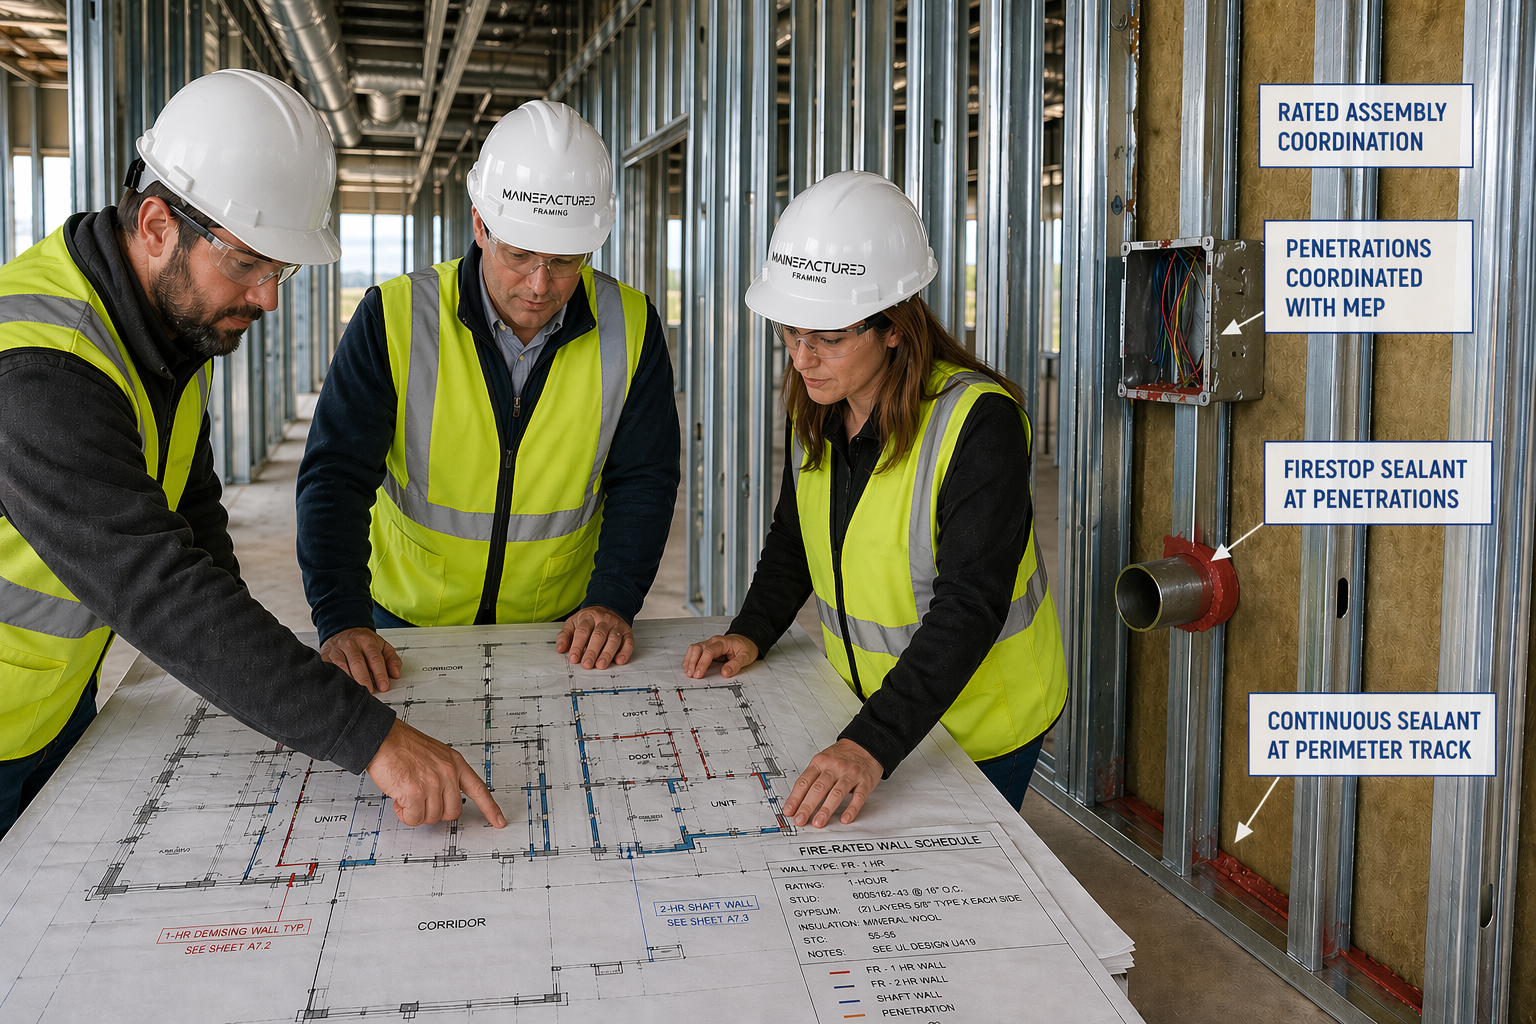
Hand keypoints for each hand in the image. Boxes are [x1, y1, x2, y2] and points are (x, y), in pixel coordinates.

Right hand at [321, 626, 401, 692]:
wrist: (344, 629)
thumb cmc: (363, 641)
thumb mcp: (382, 646)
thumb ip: (392, 659)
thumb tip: (396, 674)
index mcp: (367, 641)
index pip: (374, 658)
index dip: (379, 673)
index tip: (383, 686)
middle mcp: (351, 644)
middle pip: (357, 663)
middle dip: (364, 680)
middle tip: (369, 692)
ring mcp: (337, 650)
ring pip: (341, 667)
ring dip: (349, 681)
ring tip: (355, 692)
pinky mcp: (326, 657)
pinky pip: (329, 669)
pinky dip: (335, 679)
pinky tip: (340, 687)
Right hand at [366, 720, 505, 827]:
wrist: (382, 739)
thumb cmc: (404, 745)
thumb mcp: (436, 755)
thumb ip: (446, 775)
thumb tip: (445, 799)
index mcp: (455, 763)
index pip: (479, 790)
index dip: (490, 809)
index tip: (499, 821)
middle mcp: (447, 774)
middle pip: (453, 812)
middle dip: (436, 812)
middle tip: (421, 801)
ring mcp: (432, 783)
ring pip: (432, 817)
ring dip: (417, 813)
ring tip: (407, 796)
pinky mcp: (414, 792)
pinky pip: (414, 818)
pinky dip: (405, 814)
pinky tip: (399, 800)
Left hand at [556, 606, 633, 669]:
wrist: (608, 607)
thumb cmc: (589, 620)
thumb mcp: (573, 623)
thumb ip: (565, 636)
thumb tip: (560, 648)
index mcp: (588, 617)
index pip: (583, 631)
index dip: (577, 646)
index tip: (574, 658)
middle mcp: (604, 620)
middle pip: (598, 635)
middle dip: (592, 651)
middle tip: (587, 664)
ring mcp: (616, 626)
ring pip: (613, 639)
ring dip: (607, 653)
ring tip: (601, 665)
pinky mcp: (627, 632)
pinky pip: (628, 642)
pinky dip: (625, 652)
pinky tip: (619, 660)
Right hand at [683, 634, 759, 678]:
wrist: (746, 640)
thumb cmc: (745, 647)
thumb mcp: (746, 657)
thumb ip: (736, 665)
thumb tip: (725, 673)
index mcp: (722, 643)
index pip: (709, 652)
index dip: (702, 663)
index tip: (699, 674)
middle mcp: (713, 641)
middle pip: (697, 649)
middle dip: (692, 662)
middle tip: (691, 675)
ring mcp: (709, 644)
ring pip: (693, 649)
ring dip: (689, 661)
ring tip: (688, 672)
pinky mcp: (706, 648)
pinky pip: (694, 651)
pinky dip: (690, 659)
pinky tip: (689, 667)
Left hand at [784, 739, 882, 827]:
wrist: (865, 746)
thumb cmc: (841, 756)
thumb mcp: (823, 760)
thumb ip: (812, 778)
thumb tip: (797, 801)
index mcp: (820, 762)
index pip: (805, 781)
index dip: (795, 797)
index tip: (789, 811)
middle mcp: (834, 768)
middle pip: (818, 788)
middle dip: (807, 806)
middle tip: (800, 819)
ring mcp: (850, 775)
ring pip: (836, 793)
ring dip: (826, 809)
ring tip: (818, 822)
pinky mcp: (864, 782)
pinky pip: (858, 797)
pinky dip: (851, 809)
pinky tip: (845, 818)